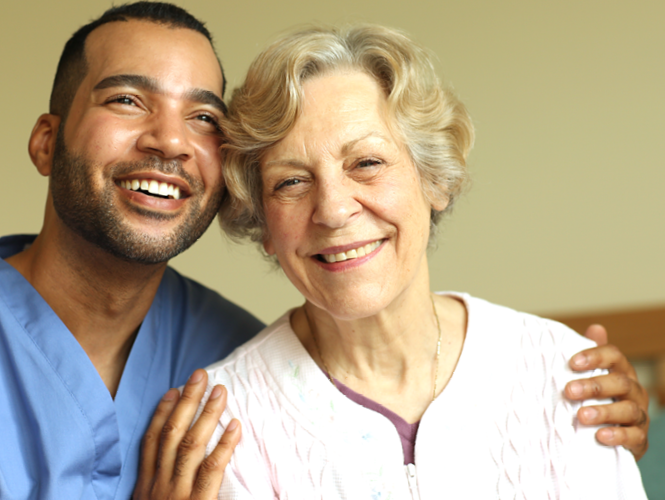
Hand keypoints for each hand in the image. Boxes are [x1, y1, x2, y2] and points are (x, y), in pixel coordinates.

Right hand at [133, 369, 240, 498]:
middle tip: (200, 375)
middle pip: (172, 433)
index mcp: (145, 485)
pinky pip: (212, 468)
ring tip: (220, 391)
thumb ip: (158, 485)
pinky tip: (236, 425)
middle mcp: (159, 484)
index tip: (173, 390)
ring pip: (192, 444)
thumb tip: (170, 463)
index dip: (162, 412)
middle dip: (186, 401)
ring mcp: (178, 492)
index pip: (151, 441)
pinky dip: (225, 444)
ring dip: (207, 414)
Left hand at [565, 324, 648, 460]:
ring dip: (604, 412)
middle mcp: (634, 391)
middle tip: (569, 390)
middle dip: (594, 386)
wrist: (604, 435)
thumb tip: (596, 327)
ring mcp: (639, 415)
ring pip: (628, 409)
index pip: (614, 356)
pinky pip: (634, 437)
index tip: (572, 362)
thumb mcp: (588, 376)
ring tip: (581, 416)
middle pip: (620, 382)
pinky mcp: (639, 439)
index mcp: (621, 371)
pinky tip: (599, 436)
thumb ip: (590, 356)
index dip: (595, 357)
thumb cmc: (594, 399)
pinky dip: (617, 436)